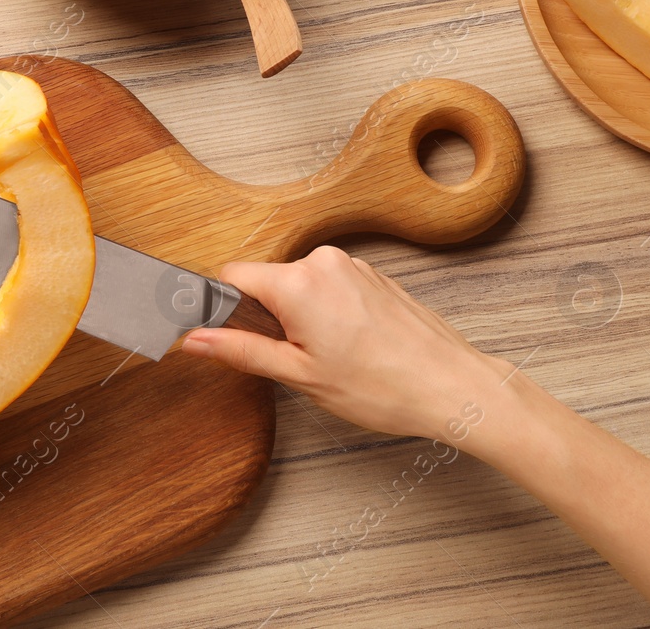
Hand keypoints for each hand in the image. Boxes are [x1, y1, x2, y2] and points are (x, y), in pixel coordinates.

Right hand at [180, 245, 504, 441]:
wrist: (453, 387)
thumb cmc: (384, 387)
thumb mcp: (299, 375)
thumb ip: (241, 350)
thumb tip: (196, 339)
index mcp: (298, 282)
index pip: (232, 275)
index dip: (225, 308)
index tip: (233, 335)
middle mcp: (324, 262)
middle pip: (268, 281)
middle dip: (269, 318)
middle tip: (296, 359)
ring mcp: (353, 267)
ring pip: (301, 286)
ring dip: (303, 317)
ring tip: (333, 357)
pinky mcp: (374, 276)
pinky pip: (332, 287)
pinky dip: (331, 314)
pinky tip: (354, 348)